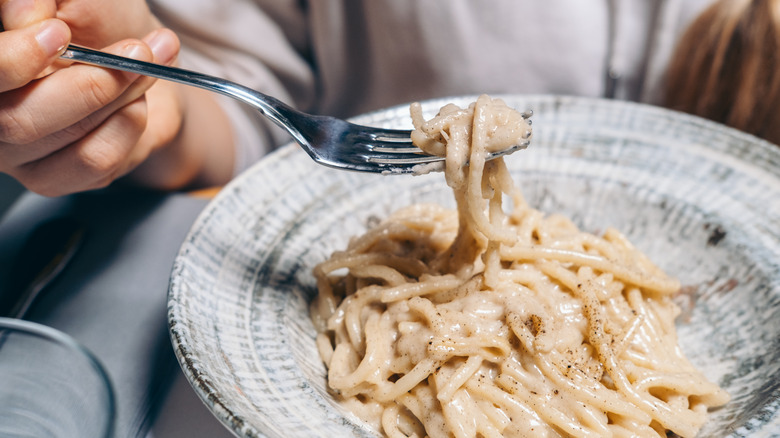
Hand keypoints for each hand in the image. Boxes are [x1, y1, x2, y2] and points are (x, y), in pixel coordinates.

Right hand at [0, 0, 188, 195]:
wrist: (142, 61)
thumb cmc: (100, 22)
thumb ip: (44, 0)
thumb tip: (24, 10)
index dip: (13, 60)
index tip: (58, 33)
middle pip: (16, 121)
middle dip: (89, 84)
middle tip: (137, 49)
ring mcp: (16, 152)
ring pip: (64, 141)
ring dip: (121, 98)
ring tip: (148, 65)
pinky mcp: (55, 177)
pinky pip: (94, 162)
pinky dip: (128, 127)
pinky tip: (136, 103)